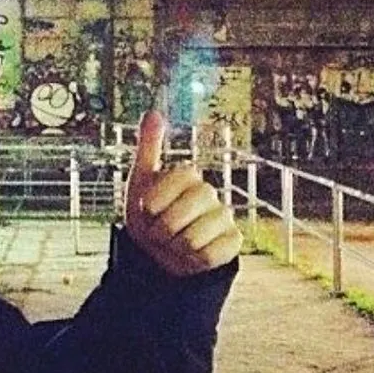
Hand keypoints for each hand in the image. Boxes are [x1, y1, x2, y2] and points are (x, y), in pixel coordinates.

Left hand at [123, 110, 242, 276]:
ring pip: (198, 235)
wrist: (156, 256)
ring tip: (172, 245)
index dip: (157, 199)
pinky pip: (212, 254)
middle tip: (157, 233)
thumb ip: (148, 148)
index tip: (147, 209)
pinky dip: (194, 260)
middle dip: (164, 226)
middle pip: (191, 206)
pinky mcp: (233, 242)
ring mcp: (224, 217)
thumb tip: (154, 112)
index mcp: (189, 176)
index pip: (180, 176)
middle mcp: (210, 193)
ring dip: (176, 247)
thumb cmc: (147, 217)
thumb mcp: (140, 181)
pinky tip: (191, 256)